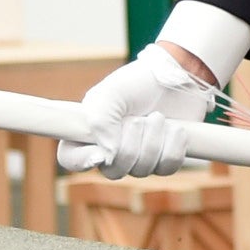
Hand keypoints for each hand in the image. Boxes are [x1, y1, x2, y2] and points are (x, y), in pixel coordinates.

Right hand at [60, 43, 216, 176]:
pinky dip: (173, 146)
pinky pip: (167, 168)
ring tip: (158, 116)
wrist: (177, 78)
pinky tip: (175, 129)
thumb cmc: (139, 82)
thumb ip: (101, 120)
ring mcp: (138, 159)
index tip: (99, 155)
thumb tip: (108, 156)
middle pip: (113, 171)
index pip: (71, 158)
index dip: (81, 162)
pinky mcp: (163, 160)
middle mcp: (110, 150)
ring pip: (142, 170)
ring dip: (154, 140)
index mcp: (88, 132)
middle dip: (131, 145)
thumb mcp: (113, 92)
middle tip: (139, 119)